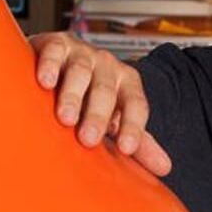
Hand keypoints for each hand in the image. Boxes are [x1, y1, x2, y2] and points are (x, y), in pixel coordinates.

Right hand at [29, 32, 171, 176]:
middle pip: (106, 90)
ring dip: (73, 95)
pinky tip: (46, 82)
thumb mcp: (114, 119)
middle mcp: (107, 66)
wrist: (62, 63)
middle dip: (98, 115)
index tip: (126, 148)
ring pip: (81, 71)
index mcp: (127, 84)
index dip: (133, 126)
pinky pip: (55, 51)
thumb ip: (138, 142)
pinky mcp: (56, 44)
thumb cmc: (88, 97)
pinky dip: (50, 65)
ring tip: (66, 117)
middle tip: (88, 139)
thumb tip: (165, 167)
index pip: (136, 105)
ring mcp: (81, 53)